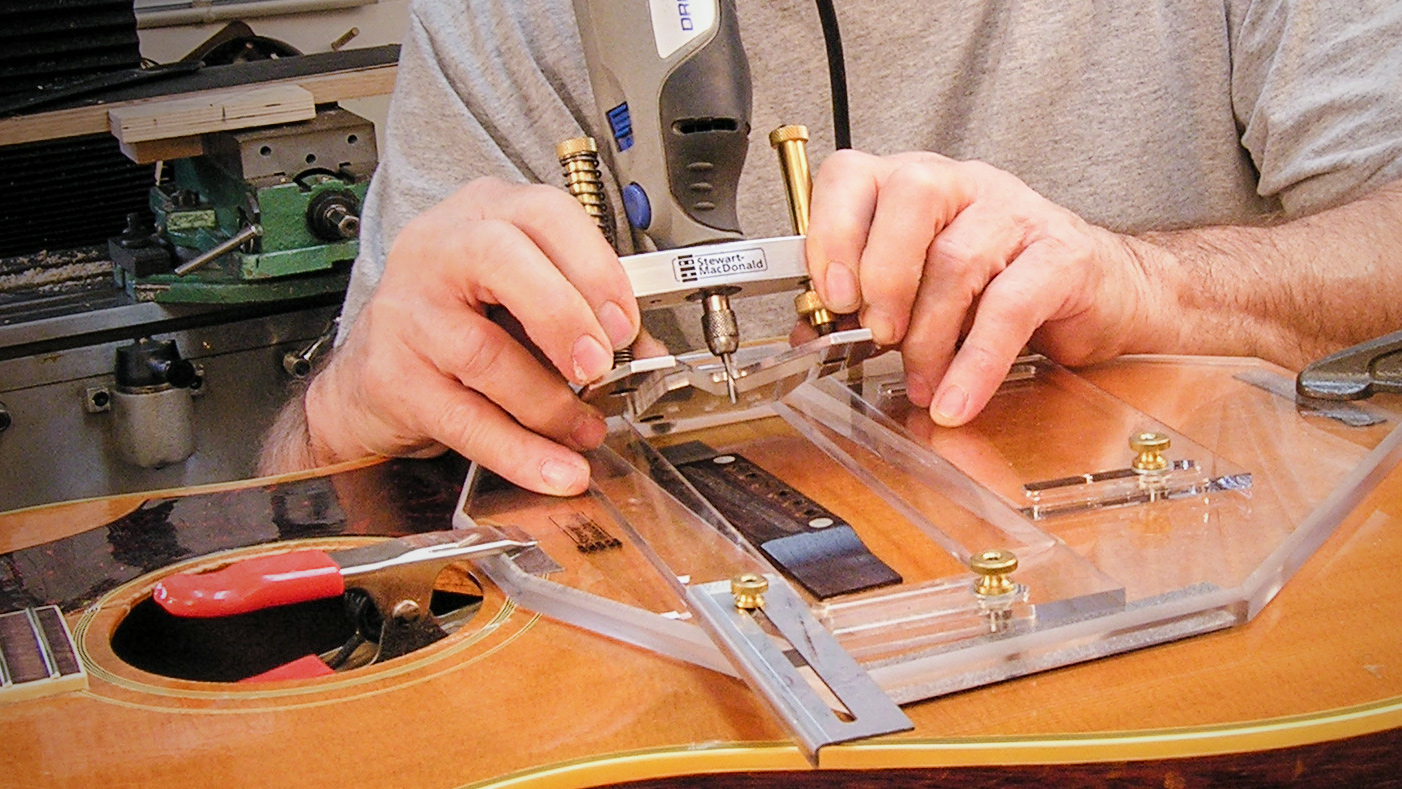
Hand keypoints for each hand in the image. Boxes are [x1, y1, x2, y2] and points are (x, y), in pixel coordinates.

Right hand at [303, 177, 640, 494]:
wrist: (373, 370)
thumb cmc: (462, 318)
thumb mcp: (525, 297)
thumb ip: (586, 315)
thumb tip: (649, 355)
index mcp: (485, 215)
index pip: (544, 215)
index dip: (594, 267)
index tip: (625, 324)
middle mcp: (439, 250)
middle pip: (500, 261)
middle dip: (564, 317)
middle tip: (600, 367)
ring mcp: (408, 312)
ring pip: (485, 353)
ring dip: (550, 403)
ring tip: (585, 429)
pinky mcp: (393, 377)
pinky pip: (464, 419)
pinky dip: (518, 452)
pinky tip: (553, 469)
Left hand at [805, 150, 1154, 425]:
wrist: (1103, 293)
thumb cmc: (1001, 285)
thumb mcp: (921, 291)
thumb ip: (865, 303)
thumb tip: (809, 331)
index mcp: (913, 185)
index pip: (854, 175)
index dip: (831, 231)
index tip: (827, 295)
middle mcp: (962, 185)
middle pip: (911, 195)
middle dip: (882, 273)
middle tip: (876, 334)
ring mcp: (1015, 213)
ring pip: (956, 259)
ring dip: (928, 336)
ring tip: (922, 383)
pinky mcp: (1060, 255)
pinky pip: (1010, 307)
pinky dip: (976, 362)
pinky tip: (958, 397)